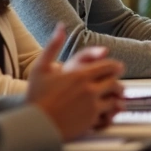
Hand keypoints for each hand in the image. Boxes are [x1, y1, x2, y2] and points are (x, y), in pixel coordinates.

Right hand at [27, 24, 125, 140]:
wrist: (33, 124)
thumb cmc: (35, 96)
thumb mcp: (41, 66)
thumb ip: (53, 45)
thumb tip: (60, 26)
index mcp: (80, 75)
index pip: (108, 67)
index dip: (115, 66)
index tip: (116, 67)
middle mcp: (90, 90)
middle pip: (115, 83)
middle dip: (117, 82)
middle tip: (117, 82)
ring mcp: (92, 107)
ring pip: (115, 100)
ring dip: (116, 98)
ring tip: (114, 98)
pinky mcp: (91, 123)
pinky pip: (109, 116)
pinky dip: (111, 114)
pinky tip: (107, 113)